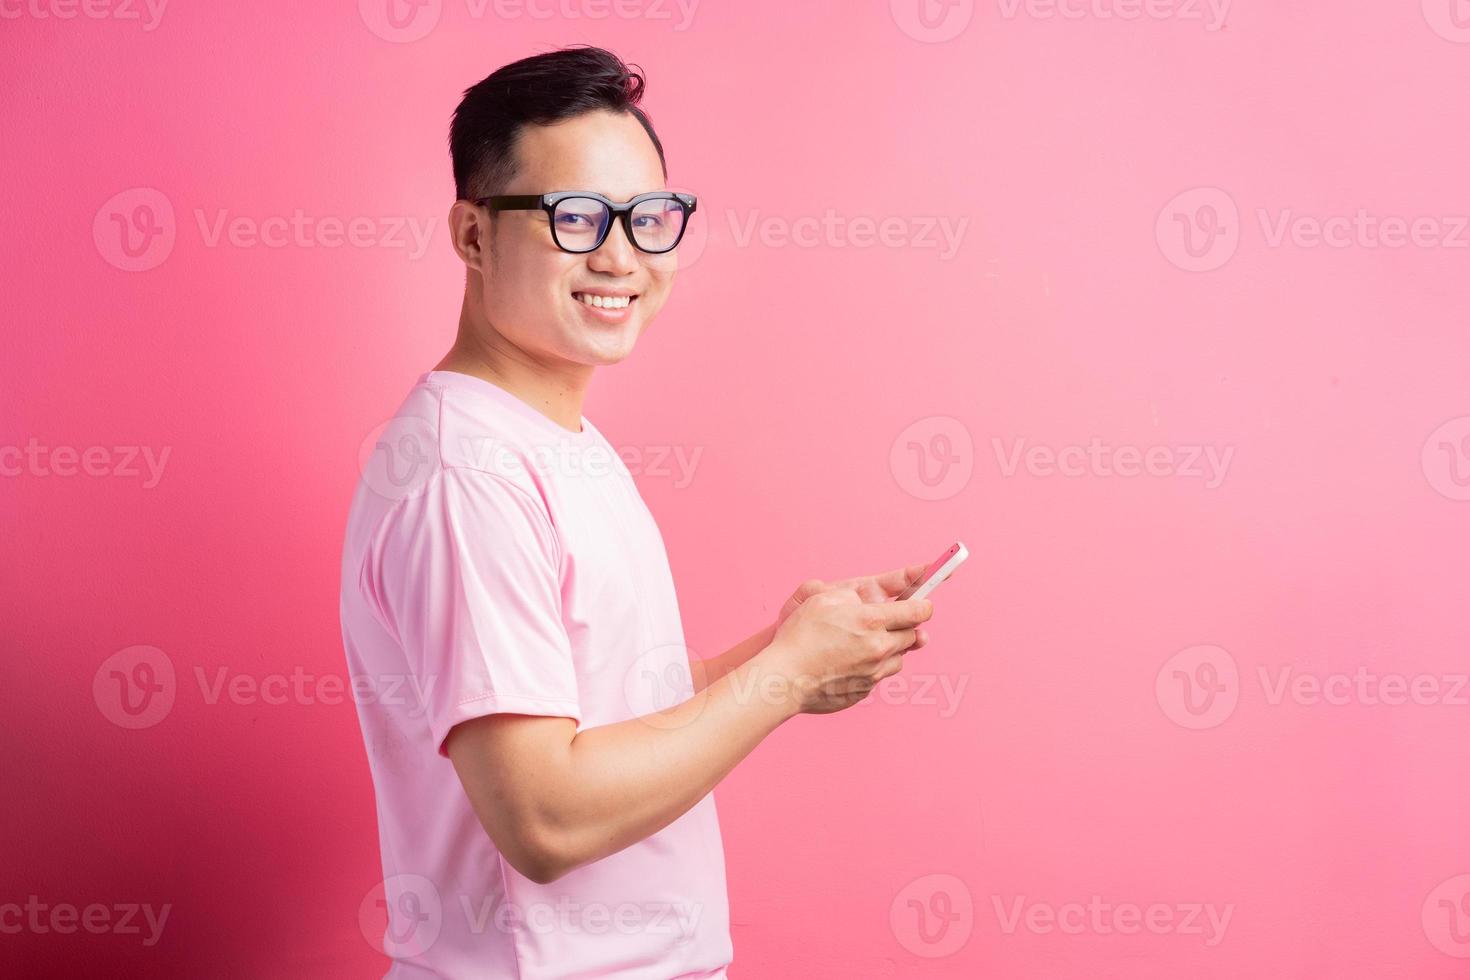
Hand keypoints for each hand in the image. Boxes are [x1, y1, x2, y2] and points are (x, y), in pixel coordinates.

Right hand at [766, 588, 934, 715]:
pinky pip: (879, 676)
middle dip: (903, 627)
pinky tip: (849, 662)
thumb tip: (866, 602)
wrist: (785, 678)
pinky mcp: (865, 691)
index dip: (923, 604)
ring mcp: (874, 673)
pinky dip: (872, 667)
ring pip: (899, 658)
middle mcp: (879, 649)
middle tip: (885, 623)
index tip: (922, 604)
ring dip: (889, 650)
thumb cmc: (800, 637)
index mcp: (872, 621)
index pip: (918, 611)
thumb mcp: (823, 600)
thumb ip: (852, 596)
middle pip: (912, 636)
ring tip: (864, 644)